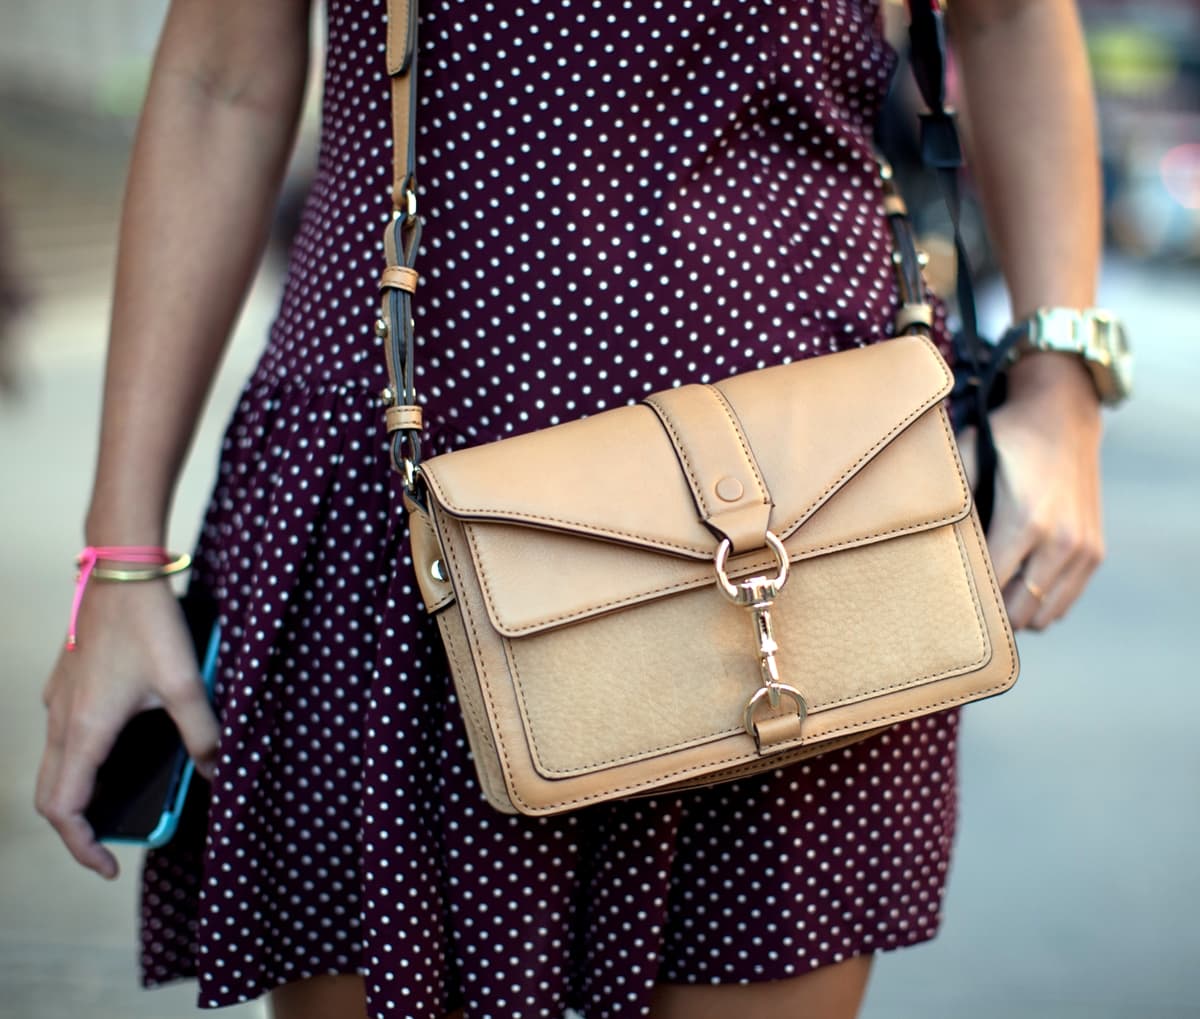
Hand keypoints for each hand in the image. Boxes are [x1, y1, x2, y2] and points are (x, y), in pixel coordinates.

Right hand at [35, 581, 218, 878]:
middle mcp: (61, 718)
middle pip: (53, 793)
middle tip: (114, 841)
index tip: (110, 865)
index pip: (63, 810)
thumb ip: (204, 734)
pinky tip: (123, 744)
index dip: (81, 847)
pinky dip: (84, 755)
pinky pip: (66, 732)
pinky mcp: (68, 678)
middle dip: (79, 827)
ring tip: (123, 799)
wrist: (120, 568)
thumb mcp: (186, 683)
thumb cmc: (149, 624)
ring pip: (57, 762)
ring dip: (82, 789)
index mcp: (85, 730)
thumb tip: (219, 774)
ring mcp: (59, 697)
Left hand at [957, 354, 1105, 630]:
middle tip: (962, 605)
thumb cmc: (1005, 436)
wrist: (1063, 416)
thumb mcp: (965, 453)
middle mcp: (1060, 542)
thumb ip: (946, 494)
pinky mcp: (1095, 552)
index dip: (964, 600)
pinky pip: (1064, 602)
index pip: (991, 587)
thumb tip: (916, 532)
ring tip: (990, 597)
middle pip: (1018, 613)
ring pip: (1044, 616)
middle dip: (989, 615)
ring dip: (1017, 613)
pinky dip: (1041, 604)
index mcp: (1025, 521)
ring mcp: (1083, 550)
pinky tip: (1017, 586)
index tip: (941, 601)